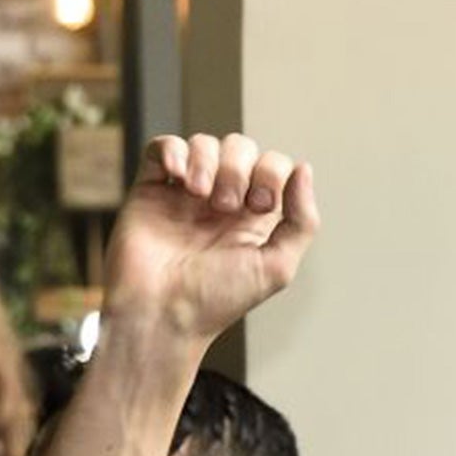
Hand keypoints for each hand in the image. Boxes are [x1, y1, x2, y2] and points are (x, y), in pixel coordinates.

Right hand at [102, 133, 317, 344]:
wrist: (160, 312)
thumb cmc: (217, 300)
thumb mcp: (276, 266)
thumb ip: (301, 221)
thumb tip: (304, 169)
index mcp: (255, 217)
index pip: (274, 166)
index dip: (271, 172)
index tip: (258, 206)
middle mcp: (223, 201)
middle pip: (240, 147)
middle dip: (238, 168)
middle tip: (226, 206)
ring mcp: (186, 193)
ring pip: (204, 143)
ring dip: (207, 161)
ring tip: (199, 195)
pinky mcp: (151, 189)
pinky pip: (162, 147)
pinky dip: (172, 150)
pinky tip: (178, 176)